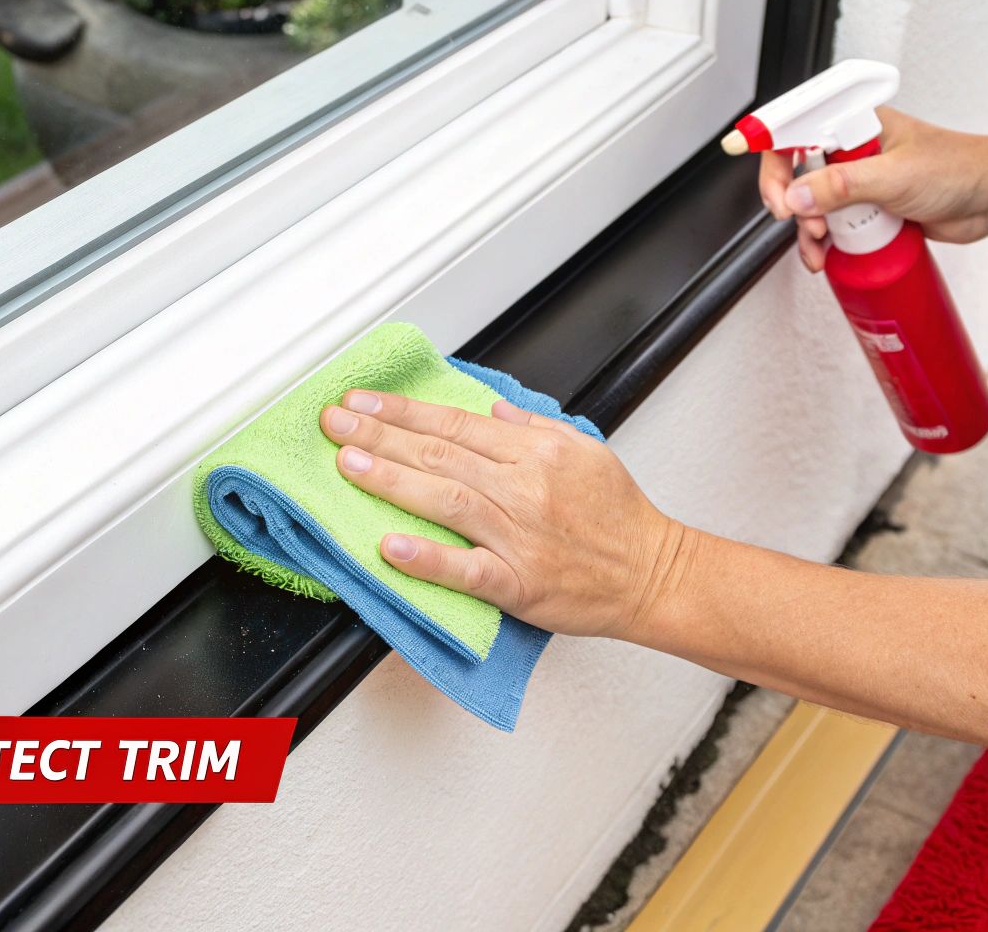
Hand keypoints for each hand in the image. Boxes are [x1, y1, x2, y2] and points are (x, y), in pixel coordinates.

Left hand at [318, 390, 690, 638]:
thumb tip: (492, 410)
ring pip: (446, 499)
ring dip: (392, 480)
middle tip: (333, 424)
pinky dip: (428, 558)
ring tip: (349, 466)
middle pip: (440, 453)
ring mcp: (520, 536)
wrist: (654, 573)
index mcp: (536, 452)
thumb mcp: (586, 450)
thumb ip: (534, 427)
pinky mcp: (520, 583)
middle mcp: (524, 488)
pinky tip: (390, 547)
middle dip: (379, 435)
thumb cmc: (620, 518)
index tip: (361, 403)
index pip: (454, 422)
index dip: (402, 411)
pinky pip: (467, 570)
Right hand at [758, 107, 987, 270]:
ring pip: (812, 203)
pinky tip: (827, 254)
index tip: (751, 164)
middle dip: (790, 200)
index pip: (798, 128)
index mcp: (857, 122)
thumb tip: (800, 197)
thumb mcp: (896, 177)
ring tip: (818, 245)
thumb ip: (843, 185)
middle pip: (796, 169)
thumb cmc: (962, 169)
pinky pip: (833, 224)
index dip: (771, 150)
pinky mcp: (870, 208)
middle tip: (798, 221)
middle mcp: (854, 148)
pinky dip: (824, 242)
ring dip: (807, 228)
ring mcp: (861, 179)